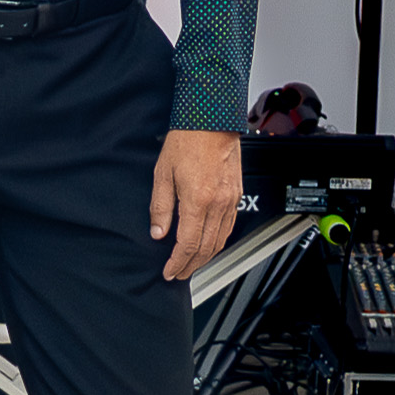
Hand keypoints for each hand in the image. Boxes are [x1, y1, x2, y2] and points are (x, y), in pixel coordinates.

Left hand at [150, 128, 242, 280]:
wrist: (211, 120)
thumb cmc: (186, 141)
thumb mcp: (162, 174)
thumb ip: (160, 207)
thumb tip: (158, 232)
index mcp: (197, 200)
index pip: (187, 244)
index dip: (177, 262)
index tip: (169, 271)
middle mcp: (217, 204)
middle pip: (205, 248)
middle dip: (190, 266)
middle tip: (179, 274)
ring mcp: (230, 200)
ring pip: (220, 241)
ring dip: (205, 258)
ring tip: (191, 264)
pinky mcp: (236, 195)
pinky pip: (229, 227)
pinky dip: (218, 242)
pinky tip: (209, 244)